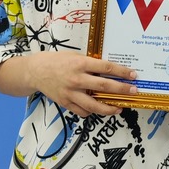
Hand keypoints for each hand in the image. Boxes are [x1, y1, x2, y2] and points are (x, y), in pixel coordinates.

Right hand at [0, 51, 138, 117]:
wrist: (36, 71)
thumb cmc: (58, 60)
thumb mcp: (76, 56)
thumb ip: (90, 63)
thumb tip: (109, 70)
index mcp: (81, 64)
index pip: (107, 68)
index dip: (122, 72)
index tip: (133, 75)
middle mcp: (77, 79)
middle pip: (104, 86)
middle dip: (121, 90)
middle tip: (133, 91)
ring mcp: (71, 93)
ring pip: (94, 105)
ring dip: (109, 108)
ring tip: (118, 108)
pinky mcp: (65, 103)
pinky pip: (82, 111)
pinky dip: (91, 112)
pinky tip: (98, 110)